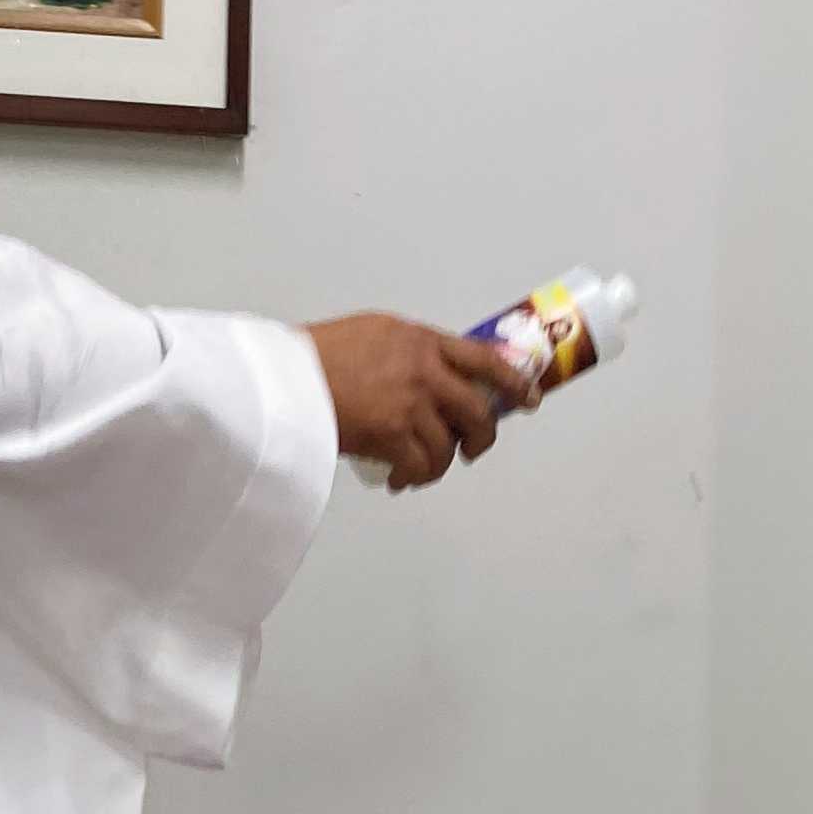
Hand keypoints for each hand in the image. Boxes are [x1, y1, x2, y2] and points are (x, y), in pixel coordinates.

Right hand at [307, 311, 525, 491]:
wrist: (283, 378)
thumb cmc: (315, 356)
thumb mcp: (372, 334)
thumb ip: (408, 351)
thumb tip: (433, 375)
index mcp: (420, 340)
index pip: (484, 359)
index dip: (513, 381)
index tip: (529, 398)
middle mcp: (423, 369)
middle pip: (477, 410)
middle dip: (482, 436)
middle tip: (473, 448)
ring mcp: (410, 403)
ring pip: (447, 446)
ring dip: (438, 465)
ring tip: (419, 470)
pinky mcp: (392, 435)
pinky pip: (420, 466)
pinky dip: (413, 477)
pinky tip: (398, 479)